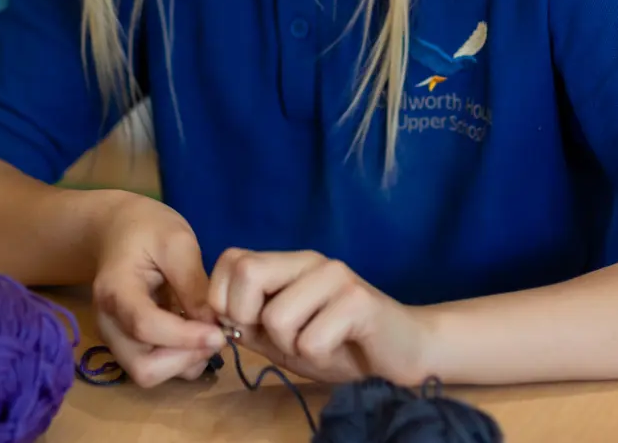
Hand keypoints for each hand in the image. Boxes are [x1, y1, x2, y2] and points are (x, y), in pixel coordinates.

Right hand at [91, 195, 226, 386]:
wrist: (118, 228)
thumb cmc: (147, 227)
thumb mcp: (176, 241)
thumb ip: (193, 283)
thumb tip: (214, 324)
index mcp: (115, 289)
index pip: (145, 326)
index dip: (184, 337)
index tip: (219, 333)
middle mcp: (107, 322)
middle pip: (143, 366)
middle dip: (185, 358)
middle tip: (217, 336)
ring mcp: (114, 337)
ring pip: (148, 373)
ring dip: (184, 362)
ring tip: (209, 333)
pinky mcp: (126, 344)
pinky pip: (152, 366)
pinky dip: (178, 359)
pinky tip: (195, 333)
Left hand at [208, 249, 429, 384]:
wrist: (404, 352)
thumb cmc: (340, 344)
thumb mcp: (283, 335)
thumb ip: (249, 322)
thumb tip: (213, 318)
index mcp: (288, 262)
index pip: (232, 259)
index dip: (223, 298)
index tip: (243, 327)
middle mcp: (310, 260)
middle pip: (248, 272)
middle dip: (248, 318)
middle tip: (276, 338)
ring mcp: (335, 276)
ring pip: (277, 317)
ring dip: (291, 347)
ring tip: (316, 344)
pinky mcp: (359, 302)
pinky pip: (312, 340)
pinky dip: (318, 357)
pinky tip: (338, 350)